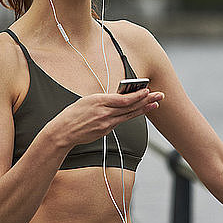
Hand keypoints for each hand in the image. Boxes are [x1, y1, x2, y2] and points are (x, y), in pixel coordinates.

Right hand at [46, 89, 163, 147]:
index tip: (148, 90)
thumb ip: (104, 99)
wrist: (63, 132)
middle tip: (159, 95)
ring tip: (155, 103)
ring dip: (143, 109)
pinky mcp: (105, 131)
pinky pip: (120, 121)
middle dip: (147, 100)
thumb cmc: (72, 114)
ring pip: (129, 115)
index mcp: (99, 102)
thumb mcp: (87, 100)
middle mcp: (105, 113)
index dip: (138, 95)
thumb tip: (119, 98)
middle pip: (130, 107)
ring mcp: (106, 124)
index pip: (124, 99)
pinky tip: (139, 111)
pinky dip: (130, 115)